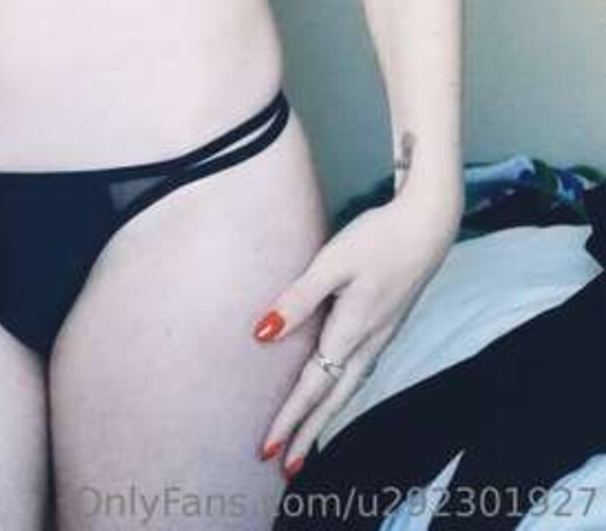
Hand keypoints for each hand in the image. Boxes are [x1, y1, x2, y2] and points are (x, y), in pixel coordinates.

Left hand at [252, 194, 460, 480]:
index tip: (268, 449)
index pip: (314, 386)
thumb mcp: (333, 262)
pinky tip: (337, 394)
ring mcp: (381, 335)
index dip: (290, 418)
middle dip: (308, 433)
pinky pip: (359, 373)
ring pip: (348, 388)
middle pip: (333, 399)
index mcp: (352, 331)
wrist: (429, 224)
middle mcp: (369, 342)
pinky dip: (342, 395)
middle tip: (285, 466)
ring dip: (325, 418)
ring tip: (307, 442)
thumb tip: (263, 334)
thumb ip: (299, 298)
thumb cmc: (378, 237)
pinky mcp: (387, 323)